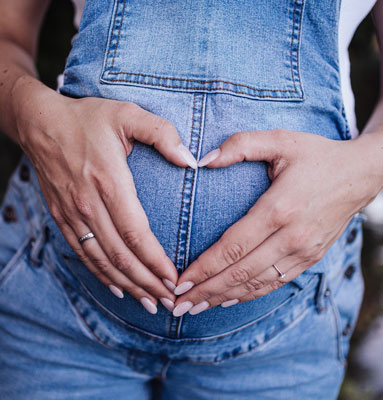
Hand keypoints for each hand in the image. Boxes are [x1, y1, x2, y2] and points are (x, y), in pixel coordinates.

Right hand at [13, 79, 197, 313]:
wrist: (40, 122)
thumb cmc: (88, 118)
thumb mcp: (128, 114)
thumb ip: (162, 134)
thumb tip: (191, 161)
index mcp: (109, 181)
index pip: (136, 233)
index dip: (156, 261)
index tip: (175, 279)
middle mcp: (89, 204)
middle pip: (121, 255)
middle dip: (148, 282)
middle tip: (170, 301)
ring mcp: (73, 214)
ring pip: (102, 261)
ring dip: (128, 285)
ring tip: (150, 303)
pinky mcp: (62, 217)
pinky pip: (83, 254)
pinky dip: (101, 275)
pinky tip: (117, 288)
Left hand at [172, 129, 381, 315]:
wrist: (361, 175)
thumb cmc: (318, 156)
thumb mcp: (280, 140)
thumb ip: (240, 145)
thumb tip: (202, 160)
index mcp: (279, 208)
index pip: (233, 247)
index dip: (204, 268)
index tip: (179, 281)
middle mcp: (292, 237)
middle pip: (240, 273)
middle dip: (205, 291)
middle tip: (177, 304)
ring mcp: (303, 252)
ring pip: (256, 284)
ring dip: (223, 298)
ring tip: (195, 308)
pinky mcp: (310, 258)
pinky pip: (274, 283)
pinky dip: (249, 295)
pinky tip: (228, 299)